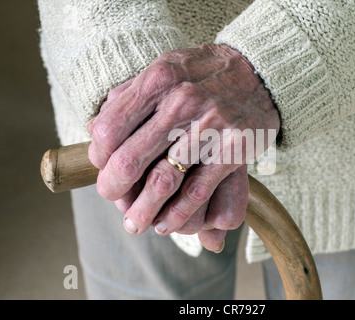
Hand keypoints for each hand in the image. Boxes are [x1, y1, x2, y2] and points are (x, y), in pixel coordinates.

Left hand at [87, 44, 279, 249]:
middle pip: (130, 160)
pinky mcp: (232, 151)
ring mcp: (209, 128)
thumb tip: (95, 129)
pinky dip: (177, 214)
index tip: (103, 167)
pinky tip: (166, 223)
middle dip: (113, 189)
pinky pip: (197, 192)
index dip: (98, 158)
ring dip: (142, 211)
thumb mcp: (165, 68)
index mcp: (158, 80)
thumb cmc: (204, 72)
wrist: (260, 71)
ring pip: (162, 182)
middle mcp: (181, 102)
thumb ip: (129, 95)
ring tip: (134, 223)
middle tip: (113, 199)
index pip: (109, 131)